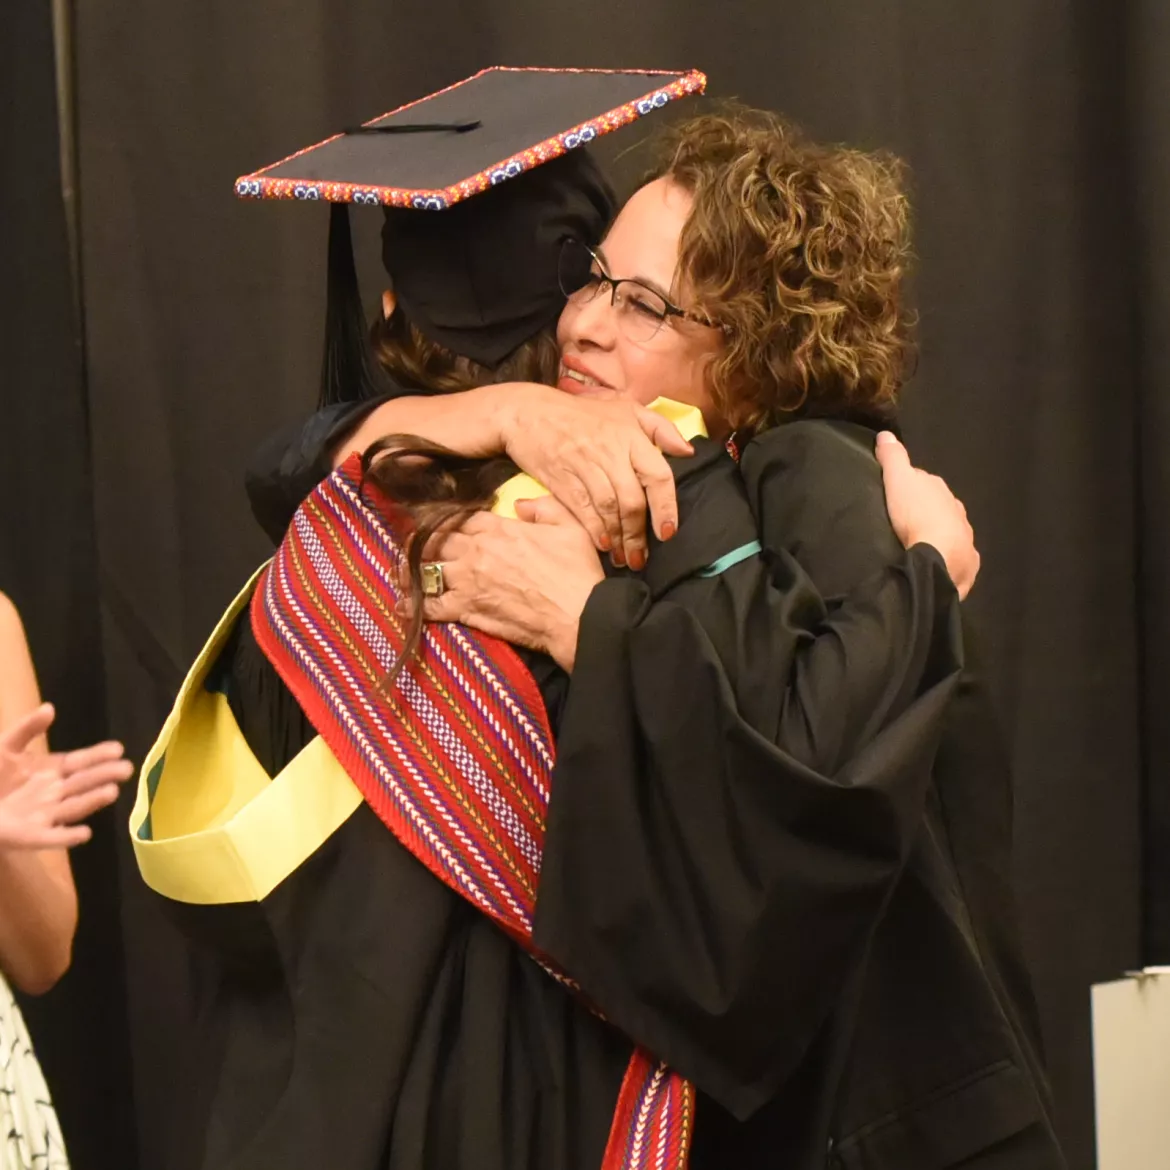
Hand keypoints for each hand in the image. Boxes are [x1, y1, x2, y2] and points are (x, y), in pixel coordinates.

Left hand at [0, 704, 133, 847]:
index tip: (118, 749)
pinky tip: (84, 833)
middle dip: (104, 776)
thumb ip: (26, 729)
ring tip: (111, 792)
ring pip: (73, 808)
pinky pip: (51, 838)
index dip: (98, 755)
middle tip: (126, 769)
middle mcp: (54, 793)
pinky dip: (67, 837)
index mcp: (50, 771)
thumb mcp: (4, 747)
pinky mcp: (30, 837)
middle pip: (83, 783)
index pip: (79, 762)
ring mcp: (44, 816)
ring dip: (92, 801)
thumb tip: (50, 708)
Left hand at [417, 499, 604, 670]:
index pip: (459, 516)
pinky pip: (432, 604)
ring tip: (398, 570)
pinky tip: (402, 604)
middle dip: (419, 539)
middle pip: (436, 540)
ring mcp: (467, 580)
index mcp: (498, 527)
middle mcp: (476, 550)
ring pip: (428, 568)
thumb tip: (520, 504)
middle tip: (408, 541)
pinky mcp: (467, 609)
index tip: (429, 517)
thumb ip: (543, 507)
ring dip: (411, 568)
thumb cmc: (577, 571)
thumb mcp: (570, 526)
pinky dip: (415, 604)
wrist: (578, 615)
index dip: (442, 516)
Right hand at [495, 384, 691, 570]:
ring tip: (623, 558)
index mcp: (631, 436)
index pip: (658, 475)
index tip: (668, 533)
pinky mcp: (562, 479)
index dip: (666, 508)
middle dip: (638, 534)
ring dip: (618, 538)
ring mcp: (584, 465)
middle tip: (640, 558)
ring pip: (609, 508)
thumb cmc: (582, 413)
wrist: (529, 412)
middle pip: (632, 500)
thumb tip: (687, 452)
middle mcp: (610, 451)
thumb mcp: (626, 408)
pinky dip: (594, 529)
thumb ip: (660, 428)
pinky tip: (602, 544)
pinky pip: (583, 509)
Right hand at [875, 432, 979, 599]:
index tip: (896, 495)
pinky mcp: (966, 564)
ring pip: (950, 532)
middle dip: (927, 512)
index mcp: (942, 491)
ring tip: (919, 544)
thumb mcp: (898, 481)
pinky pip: (957, 558)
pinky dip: (948, 558)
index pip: (925, 483)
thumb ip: (893, 458)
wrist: (938, 558)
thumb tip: (886, 434)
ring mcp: (965, 539)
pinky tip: (937, 563)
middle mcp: (958, 512)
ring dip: (938, 535)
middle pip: (940, 508)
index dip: (910, 487)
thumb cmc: (915, 516)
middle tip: (905, 521)